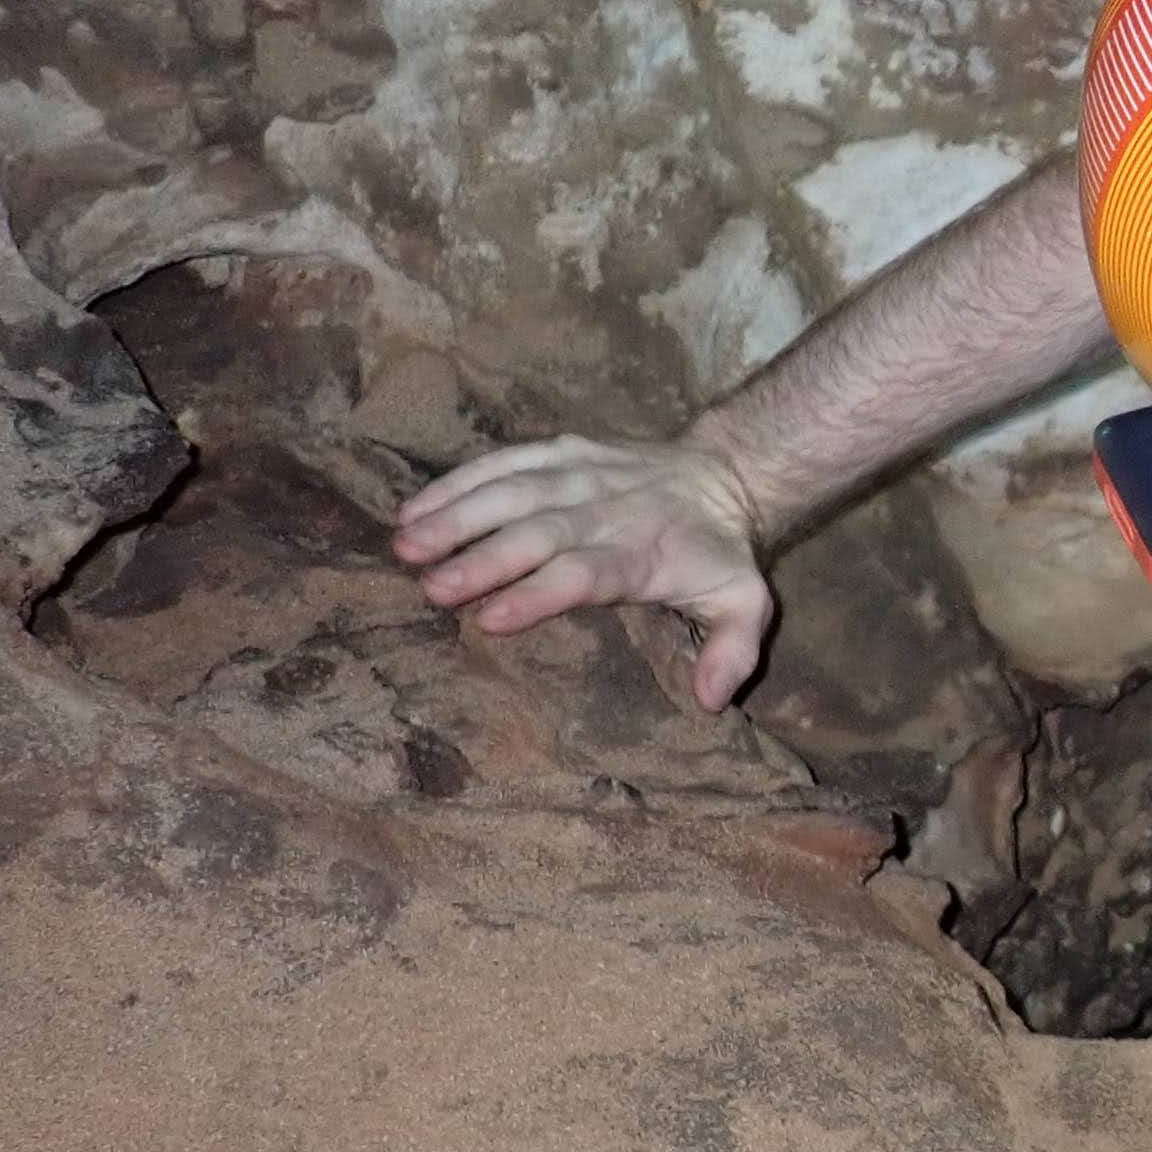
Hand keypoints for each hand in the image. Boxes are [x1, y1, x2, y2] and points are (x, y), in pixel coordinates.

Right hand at [391, 435, 774, 708]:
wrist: (723, 473)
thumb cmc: (718, 553)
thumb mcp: (745, 602)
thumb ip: (734, 650)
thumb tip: (711, 700)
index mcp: (641, 553)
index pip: (585, 573)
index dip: (538, 593)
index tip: (490, 618)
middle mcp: (604, 509)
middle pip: (537, 534)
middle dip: (483, 559)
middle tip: (432, 587)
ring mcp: (579, 474)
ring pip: (512, 491)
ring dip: (457, 516)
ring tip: (406, 545)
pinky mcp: (559, 452)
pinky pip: (504, 461)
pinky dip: (458, 481)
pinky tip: (413, 509)